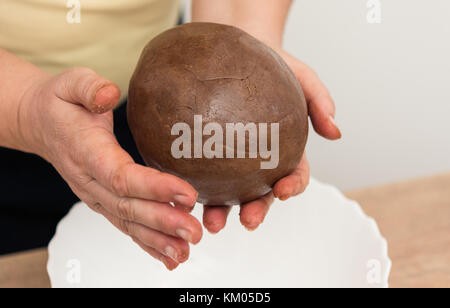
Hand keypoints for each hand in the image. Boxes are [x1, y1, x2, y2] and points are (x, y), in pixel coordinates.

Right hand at [21, 67, 202, 270]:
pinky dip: (147, 244)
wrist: (41, 123)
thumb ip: (89, 88)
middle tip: (193, 232)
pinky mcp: (103, 202)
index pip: (121, 176)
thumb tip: (109, 94)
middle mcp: (89, 181)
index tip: (187, 193)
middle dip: (163, 222)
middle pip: (128, 207)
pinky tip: (169, 256)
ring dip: (158, 240)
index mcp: (85, 151)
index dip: (154, 187)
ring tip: (185, 251)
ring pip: (128, 223)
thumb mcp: (72, 83)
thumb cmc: (62, 103)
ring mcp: (95, 196)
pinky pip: (126, 226)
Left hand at [202, 49, 341, 233]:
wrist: (240, 50)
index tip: (282, 191)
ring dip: (223, 212)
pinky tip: (181, 192)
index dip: (291, 186)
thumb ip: (320, 101)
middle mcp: (260, 162)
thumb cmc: (275, 64)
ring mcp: (233, 162)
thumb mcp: (303, 76)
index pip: (295, 174)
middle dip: (257, 211)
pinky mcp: (207, 154)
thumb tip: (336, 132)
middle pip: (261, 194)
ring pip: (229, 194)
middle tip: (247, 221)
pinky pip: (200, 173)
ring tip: (211, 222)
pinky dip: (194, 187)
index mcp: (286, 150)